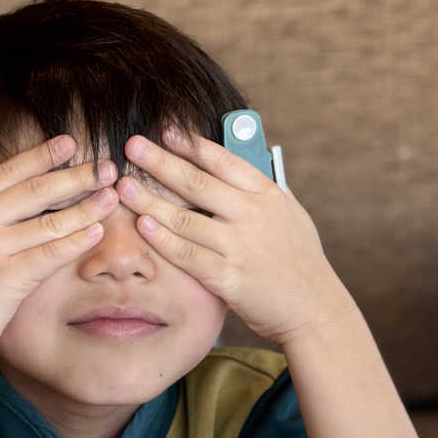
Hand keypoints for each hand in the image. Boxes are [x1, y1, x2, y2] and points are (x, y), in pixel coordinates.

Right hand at [0, 135, 119, 355]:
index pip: (10, 171)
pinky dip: (77, 241)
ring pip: (49, 222)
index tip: (71, 142)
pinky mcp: (7, 277)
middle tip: (106, 166)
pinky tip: (98, 231)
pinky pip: (50, 254)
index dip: (43, 155)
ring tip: (112, 197)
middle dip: (76, 176)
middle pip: (36, 191)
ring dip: (86, 207)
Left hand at [117, 128, 354, 344]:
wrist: (314, 308)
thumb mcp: (290, 214)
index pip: (224, 160)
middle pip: (197, 182)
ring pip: (185, 219)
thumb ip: (261, 190)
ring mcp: (240, 247)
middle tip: (132, 145)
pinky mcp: (229, 278)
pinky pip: (188, 255)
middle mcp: (252, 215)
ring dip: (150, 201)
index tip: (166, 130)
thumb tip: (235, 161)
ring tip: (123, 187)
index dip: (191, 144)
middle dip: (160, 161)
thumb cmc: (300, 260)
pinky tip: (143, 225)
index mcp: (267, 194)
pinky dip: (164, 240)